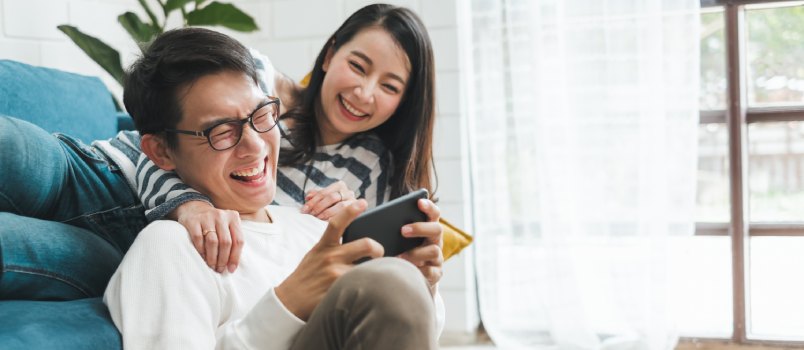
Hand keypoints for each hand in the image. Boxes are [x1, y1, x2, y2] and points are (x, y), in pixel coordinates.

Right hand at [172, 201, 243, 273]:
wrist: (194, 209)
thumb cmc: (214, 223)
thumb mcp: (227, 226)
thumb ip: (232, 240)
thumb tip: (232, 265)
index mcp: (233, 217)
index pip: (238, 240)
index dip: (235, 257)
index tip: (231, 269)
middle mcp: (221, 216)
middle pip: (226, 242)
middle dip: (223, 259)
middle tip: (219, 269)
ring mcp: (207, 217)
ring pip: (213, 242)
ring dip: (212, 257)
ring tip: (211, 265)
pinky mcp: (193, 221)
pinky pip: (198, 239)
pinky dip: (201, 250)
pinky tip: (202, 257)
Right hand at [275, 199, 383, 320]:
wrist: (290, 301)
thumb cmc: (307, 275)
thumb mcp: (315, 254)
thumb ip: (332, 246)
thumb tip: (355, 237)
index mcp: (323, 246)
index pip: (336, 223)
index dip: (350, 210)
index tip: (363, 202)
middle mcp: (330, 258)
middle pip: (366, 245)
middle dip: (379, 248)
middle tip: (380, 253)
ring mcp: (336, 275)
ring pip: (368, 267)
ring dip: (375, 270)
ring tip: (376, 274)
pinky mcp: (340, 290)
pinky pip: (362, 284)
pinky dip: (368, 285)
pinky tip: (369, 288)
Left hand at [301, 180, 355, 220]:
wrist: (337, 225)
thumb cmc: (327, 208)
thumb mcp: (320, 201)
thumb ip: (314, 196)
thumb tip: (308, 197)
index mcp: (339, 186)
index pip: (324, 192)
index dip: (313, 201)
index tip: (304, 210)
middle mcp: (348, 192)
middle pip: (332, 197)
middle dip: (320, 206)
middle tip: (312, 214)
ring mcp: (354, 202)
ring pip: (341, 206)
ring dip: (328, 213)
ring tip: (319, 218)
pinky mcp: (358, 213)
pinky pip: (348, 216)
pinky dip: (337, 218)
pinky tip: (329, 223)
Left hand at [397, 199, 442, 295]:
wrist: (409, 276)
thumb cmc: (401, 250)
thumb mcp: (399, 238)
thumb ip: (395, 228)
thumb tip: (376, 220)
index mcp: (428, 228)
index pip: (434, 213)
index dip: (429, 206)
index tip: (419, 202)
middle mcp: (435, 240)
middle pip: (437, 229)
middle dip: (420, 228)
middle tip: (402, 230)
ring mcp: (437, 257)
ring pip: (434, 250)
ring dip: (416, 253)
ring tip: (400, 256)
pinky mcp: (436, 273)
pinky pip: (431, 271)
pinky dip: (418, 270)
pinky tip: (406, 270)